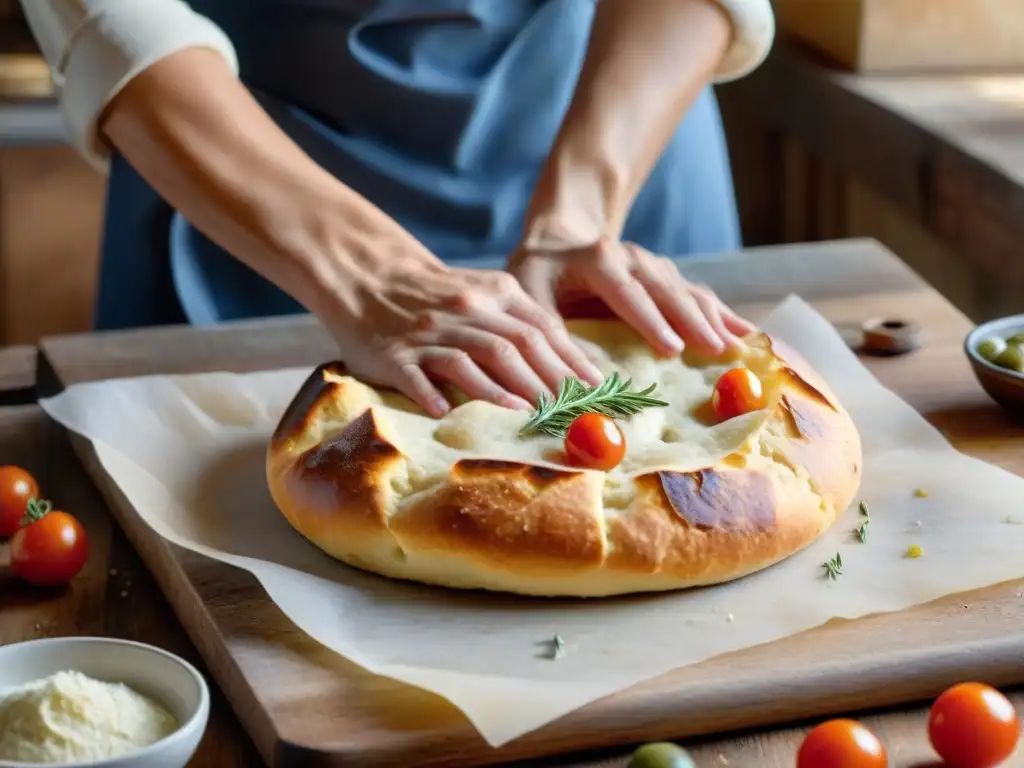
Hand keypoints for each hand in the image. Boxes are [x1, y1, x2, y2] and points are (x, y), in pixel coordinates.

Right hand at [313, 246, 603, 417]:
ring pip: (469, 358)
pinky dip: (429, 392)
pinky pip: (414, 373)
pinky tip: (444, 412)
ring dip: (499, 390)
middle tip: (571, 415)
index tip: (596, 392)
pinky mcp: (393, 353)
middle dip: (545, 382)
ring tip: (525, 416)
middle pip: (512, 346)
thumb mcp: (488, 295)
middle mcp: (464, 309)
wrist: (371, 278)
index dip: (571, 361)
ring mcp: (427, 332)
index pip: (542, 328)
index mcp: (495, 293)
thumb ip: (527, 324)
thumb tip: (579, 367)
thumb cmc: (442, 298)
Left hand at [507, 238, 755, 356]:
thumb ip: (549, 333)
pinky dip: (721, 314)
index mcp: (597, 260)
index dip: (650, 321)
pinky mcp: (666, 276)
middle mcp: (631, 257)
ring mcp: (653, 264)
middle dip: (693, 323)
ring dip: (713, 319)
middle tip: (716, 353)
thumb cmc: (538, 276)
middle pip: (667, 291)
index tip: (672, 350)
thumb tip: (576, 377)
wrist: (556, 242)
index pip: (627, 292)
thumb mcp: (529, 299)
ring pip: (688, 291)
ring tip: (738, 347)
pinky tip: (746, 333)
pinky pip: (697, 294)